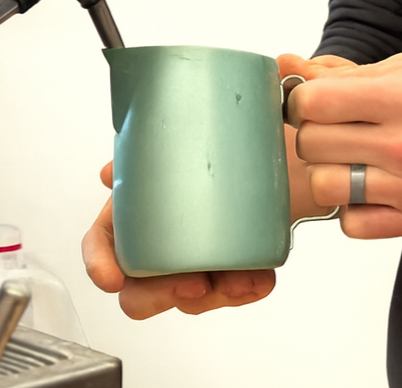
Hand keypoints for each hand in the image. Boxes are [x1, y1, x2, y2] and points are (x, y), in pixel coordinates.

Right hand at [82, 162, 275, 319]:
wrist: (266, 154)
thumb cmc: (217, 146)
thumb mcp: (182, 138)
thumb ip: (147, 150)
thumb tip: (110, 172)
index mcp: (135, 214)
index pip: (101, 244)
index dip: (99, 264)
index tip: (111, 278)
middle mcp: (159, 247)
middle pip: (138, 293)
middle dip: (161, 296)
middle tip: (192, 282)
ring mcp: (194, 263)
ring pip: (190, 299)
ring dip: (217, 293)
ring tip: (241, 276)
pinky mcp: (230, 270)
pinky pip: (233, 292)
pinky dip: (247, 287)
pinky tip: (259, 278)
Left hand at [293, 53, 401, 238]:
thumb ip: (343, 73)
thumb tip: (287, 66)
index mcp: (401, 96)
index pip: (313, 103)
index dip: (301, 100)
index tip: (311, 101)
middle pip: (312, 144)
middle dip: (314, 132)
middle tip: (335, 127)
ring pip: (324, 187)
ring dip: (328, 171)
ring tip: (350, 158)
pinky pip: (351, 224)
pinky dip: (351, 207)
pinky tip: (369, 186)